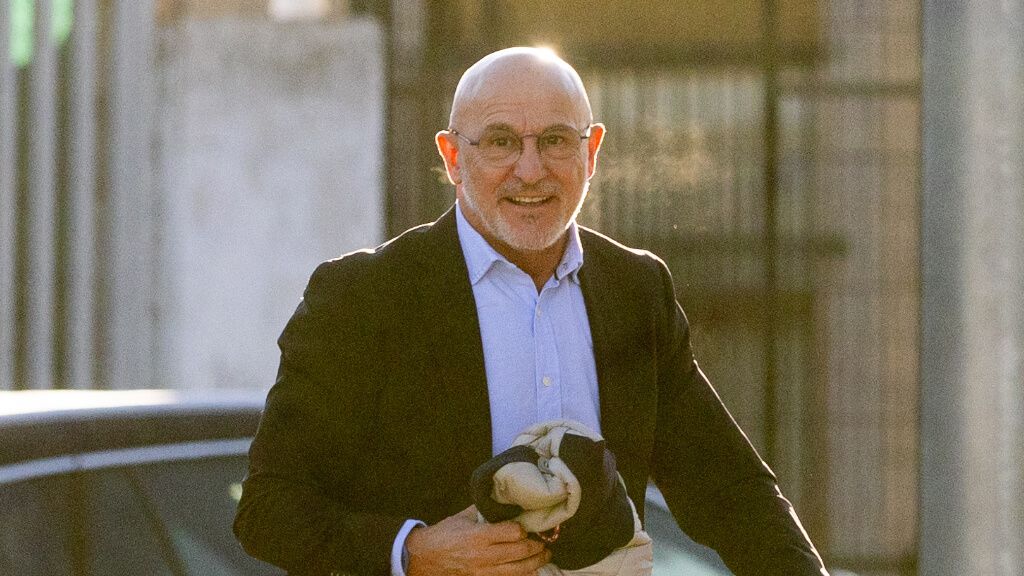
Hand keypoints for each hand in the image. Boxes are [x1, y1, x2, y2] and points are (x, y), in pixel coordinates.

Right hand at [406, 505, 550, 575]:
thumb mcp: (463, 517)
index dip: (524, 529)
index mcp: (479, 535)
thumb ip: (484, 509)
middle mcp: (483, 555)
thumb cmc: (444, 534)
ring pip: (518, 569)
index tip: (527, 525)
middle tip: (544, 541)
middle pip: (520, 551)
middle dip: (537, 546)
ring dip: (535, 562)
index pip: (513, 533)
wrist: (424, 558)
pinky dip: (522, 574)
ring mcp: (483, 571)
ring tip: (544, 555)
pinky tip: (529, 569)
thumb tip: (503, 499)